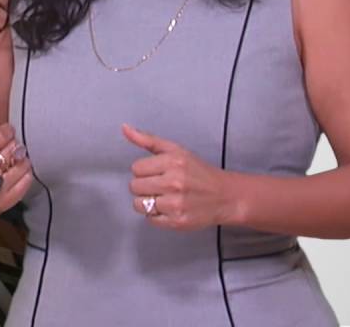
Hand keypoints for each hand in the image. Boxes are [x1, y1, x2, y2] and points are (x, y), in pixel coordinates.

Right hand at [0, 100, 33, 211]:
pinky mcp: (3, 205)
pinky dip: (24, 175)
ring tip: (11, 159)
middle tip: (6, 147)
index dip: (5, 132)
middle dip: (12, 146)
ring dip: (20, 160)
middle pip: (11, 150)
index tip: (4, 132)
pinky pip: (25, 183)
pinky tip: (13, 173)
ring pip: (21, 166)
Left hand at [123, 123, 238, 230]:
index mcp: (173, 162)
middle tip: (160, 186)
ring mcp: (176, 204)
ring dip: (148, 202)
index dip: (144, 171)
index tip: (157, 172)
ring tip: (163, 198)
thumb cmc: (198, 172)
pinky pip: (150, 219)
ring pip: (139, 204)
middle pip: (134, 187)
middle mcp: (174, 183)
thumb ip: (148, 140)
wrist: (225, 196)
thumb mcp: (175, 150)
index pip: (136, 168)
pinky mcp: (177, 222)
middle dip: (144, 186)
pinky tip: (169, 208)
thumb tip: (124, 128)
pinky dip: (156, 215)